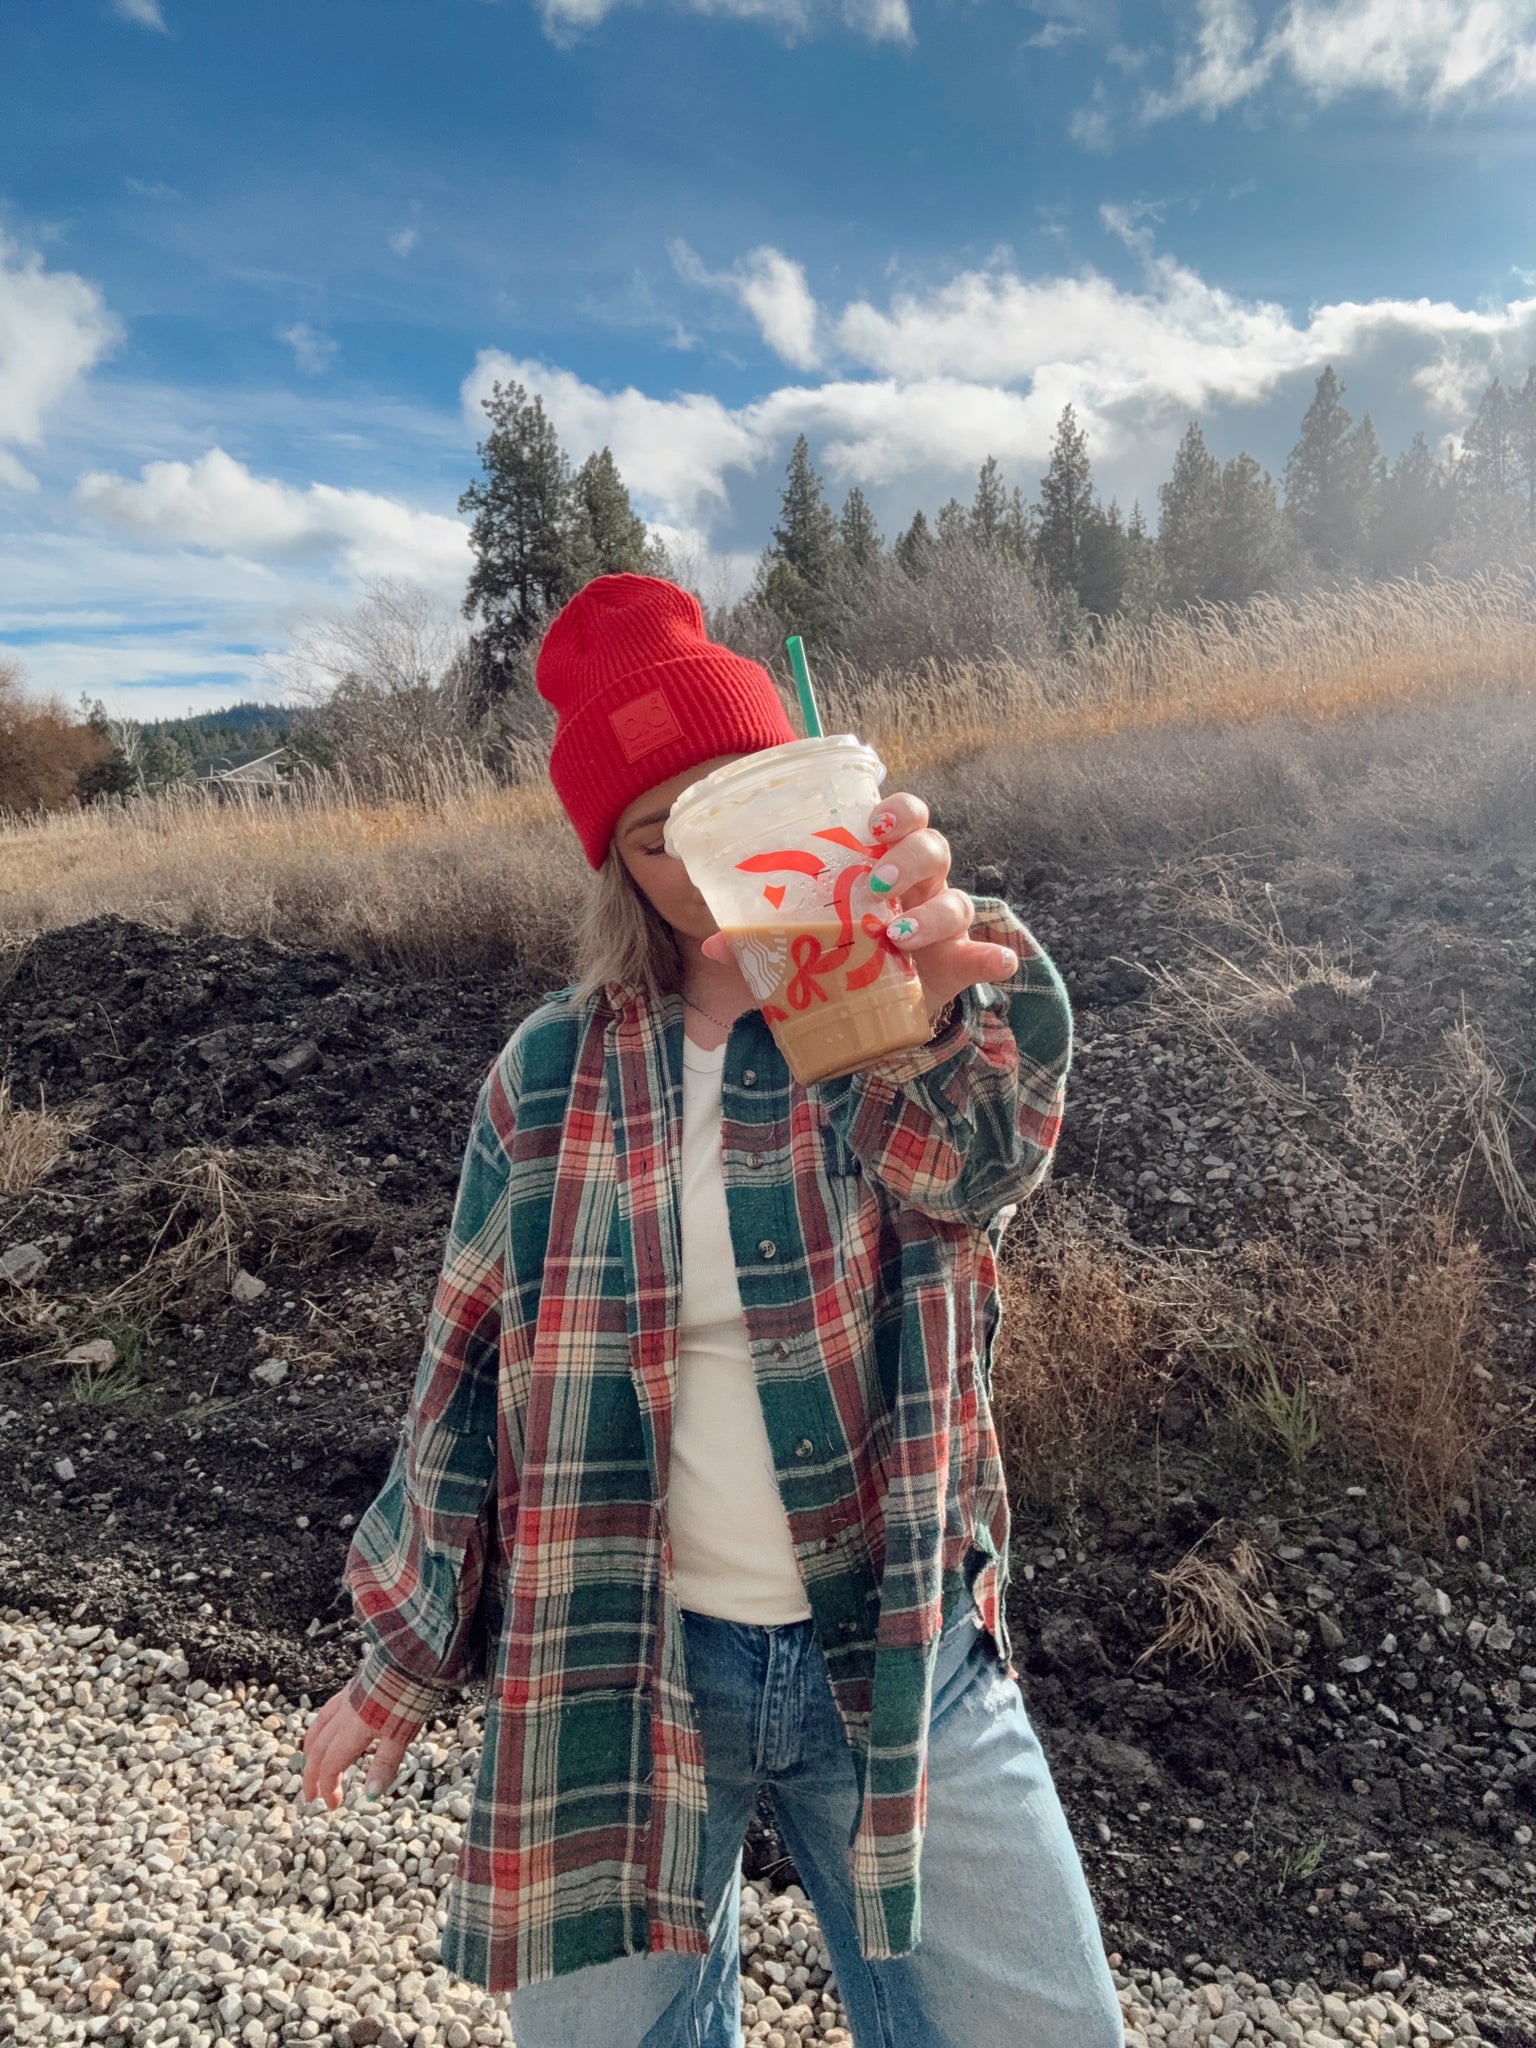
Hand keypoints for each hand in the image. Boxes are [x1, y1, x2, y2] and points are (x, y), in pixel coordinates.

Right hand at [301, 1685, 412, 1809]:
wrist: (408, 1658)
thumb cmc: (407, 1697)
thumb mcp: (401, 1735)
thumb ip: (385, 1764)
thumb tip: (371, 1795)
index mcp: (352, 1731)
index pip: (330, 1766)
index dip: (328, 1788)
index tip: (332, 1806)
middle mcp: (343, 1716)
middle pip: (317, 1751)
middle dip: (312, 1776)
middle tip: (312, 1796)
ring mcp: (345, 1700)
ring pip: (317, 1729)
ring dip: (311, 1752)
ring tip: (310, 1765)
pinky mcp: (351, 1688)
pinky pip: (325, 1713)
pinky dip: (319, 1729)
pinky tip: (327, 1730)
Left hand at [702, 791, 1016, 1019]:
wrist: (869, 1011)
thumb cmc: (836, 957)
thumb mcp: (795, 947)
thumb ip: (760, 943)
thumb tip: (715, 945)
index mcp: (883, 865)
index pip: (903, 818)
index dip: (897, 810)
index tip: (874, 823)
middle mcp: (920, 887)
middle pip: (934, 848)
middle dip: (911, 857)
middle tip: (878, 881)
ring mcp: (944, 927)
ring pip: (958, 900)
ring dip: (934, 911)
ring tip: (899, 934)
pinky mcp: (957, 966)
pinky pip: (985, 955)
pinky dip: (992, 957)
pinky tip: (992, 962)